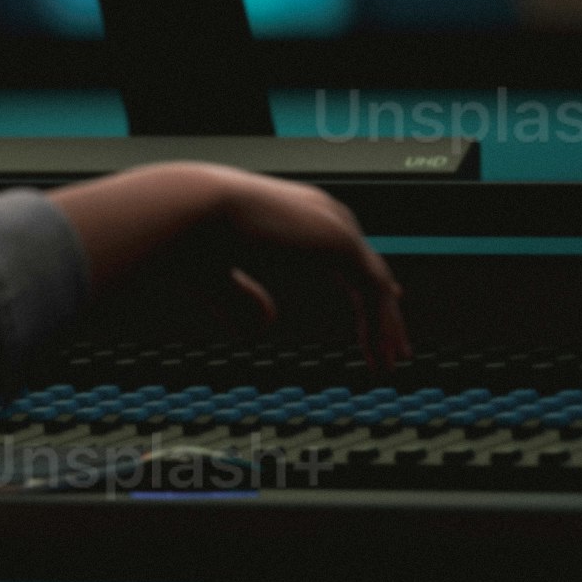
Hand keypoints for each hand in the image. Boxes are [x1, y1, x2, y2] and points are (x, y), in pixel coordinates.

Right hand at [53, 165, 409, 363]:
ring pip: (376, 283)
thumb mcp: (220, 283)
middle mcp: (320, 214)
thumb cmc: (191, 243)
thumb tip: (267, 326)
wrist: (187, 216)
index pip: (345, 254)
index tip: (376, 318)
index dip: (363, 288)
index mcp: (295, 216)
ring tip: (388, 366)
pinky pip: (373, 290)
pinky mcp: (340, 240)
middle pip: (367, 270)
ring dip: (385, 327)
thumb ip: (243, 301)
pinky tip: (377, 356)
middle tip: (394, 351)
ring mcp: (334, 224)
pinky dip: (380, 325)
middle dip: (384, 312)